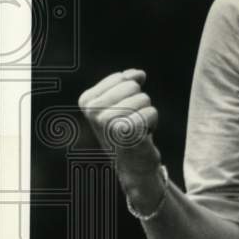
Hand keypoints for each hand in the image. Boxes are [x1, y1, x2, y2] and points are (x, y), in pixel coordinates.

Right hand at [78, 68, 161, 198]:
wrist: (133, 165)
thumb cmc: (127, 132)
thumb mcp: (122, 103)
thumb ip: (128, 83)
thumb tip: (138, 74)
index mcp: (87, 100)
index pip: (122, 78)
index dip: (130, 94)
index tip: (122, 112)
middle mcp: (93, 110)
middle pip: (134, 87)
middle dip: (139, 103)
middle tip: (131, 122)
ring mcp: (107, 121)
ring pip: (144, 99)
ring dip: (146, 114)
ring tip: (135, 129)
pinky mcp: (125, 131)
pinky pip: (151, 112)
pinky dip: (152, 123)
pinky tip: (142, 135)